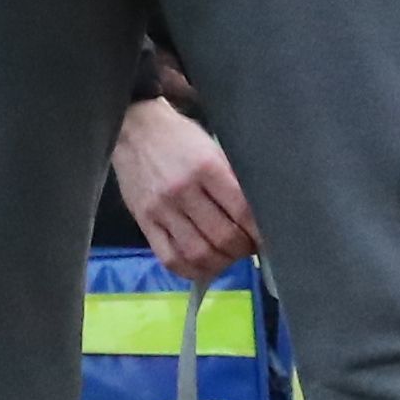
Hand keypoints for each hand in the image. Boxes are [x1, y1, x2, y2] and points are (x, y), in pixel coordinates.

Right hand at [113, 97, 259, 280]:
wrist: (134, 129)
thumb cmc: (181, 137)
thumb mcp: (213, 148)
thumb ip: (232, 180)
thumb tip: (257, 214)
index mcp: (207, 167)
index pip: (242, 211)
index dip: (259, 231)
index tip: (266, 237)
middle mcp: (183, 191)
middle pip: (222, 237)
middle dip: (243, 249)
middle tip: (249, 247)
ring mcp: (161, 209)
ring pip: (198, 253)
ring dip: (221, 263)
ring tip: (229, 256)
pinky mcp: (144, 222)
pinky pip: (169, 258)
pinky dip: (191, 270)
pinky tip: (204, 266)